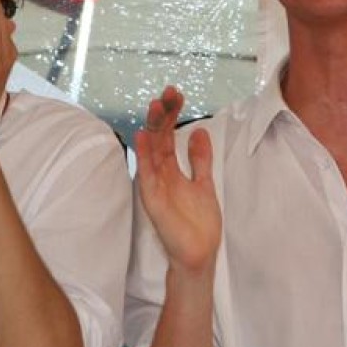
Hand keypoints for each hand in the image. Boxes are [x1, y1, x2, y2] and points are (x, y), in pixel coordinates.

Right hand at [134, 87, 220, 274]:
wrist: (198, 254)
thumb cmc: (198, 223)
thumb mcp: (204, 183)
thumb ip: (199, 159)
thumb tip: (199, 130)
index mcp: (172, 170)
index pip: (169, 135)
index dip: (173, 114)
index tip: (178, 94)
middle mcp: (160, 175)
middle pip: (159, 138)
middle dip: (163, 114)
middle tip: (169, 92)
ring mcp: (155, 186)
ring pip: (151, 151)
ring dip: (153, 128)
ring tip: (156, 105)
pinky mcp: (153, 200)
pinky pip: (147, 174)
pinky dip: (144, 156)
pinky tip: (143, 137)